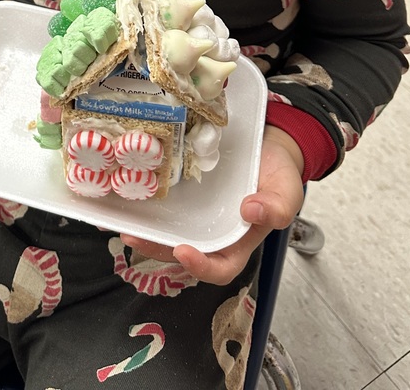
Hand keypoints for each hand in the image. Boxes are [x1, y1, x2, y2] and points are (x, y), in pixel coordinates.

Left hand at [119, 125, 304, 284]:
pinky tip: (125, 198)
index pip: (220, 267)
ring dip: (145, 231)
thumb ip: (277, 206)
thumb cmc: (278, 172)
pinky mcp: (185, 194)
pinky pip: (164, 205)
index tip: (183, 251)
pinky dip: (144, 206)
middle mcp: (213, 232)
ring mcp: (197, 214)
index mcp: (239, 241)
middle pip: (182, 252)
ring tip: (122, 223)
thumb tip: (251, 211)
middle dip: (157, 249)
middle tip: (135, 236)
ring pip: (167, 230)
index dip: (200, 266)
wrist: (268, 144)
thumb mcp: (287, 190)